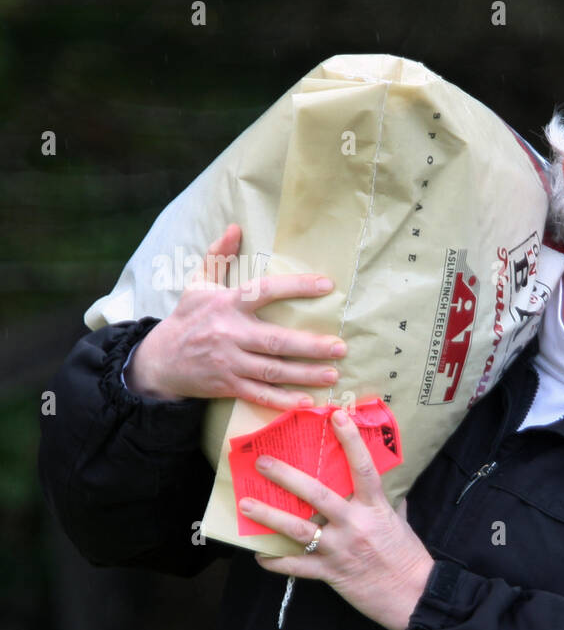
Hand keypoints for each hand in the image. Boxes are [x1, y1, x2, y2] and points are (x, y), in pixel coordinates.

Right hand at [126, 224, 346, 409]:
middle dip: (310, 346)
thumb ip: (218, 257)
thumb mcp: (197, 285)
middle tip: (340, 347)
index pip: (264, 291)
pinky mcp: (228, 386)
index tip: (327, 285)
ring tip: (333, 374)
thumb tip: (235, 227)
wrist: (159, 361)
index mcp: (226, 304)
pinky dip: (283, 401)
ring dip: (304, 374)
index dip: (296, 286)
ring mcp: (229, 362)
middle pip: (275, 340)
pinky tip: (307, 402)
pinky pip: (259, 395)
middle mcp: (229, 333)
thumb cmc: (187, 319)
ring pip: (272, 370)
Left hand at [245, 408, 433, 629]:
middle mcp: (356, 525)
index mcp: (375, 508)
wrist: (414, 594)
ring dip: (269, 516)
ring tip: (246, 505)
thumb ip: (390, 502)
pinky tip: (259, 555)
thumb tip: (386, 485)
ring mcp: (341, 549)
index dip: (351, 440)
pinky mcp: (332, 574)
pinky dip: (276, 562)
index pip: (363, 468)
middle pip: (317, 494)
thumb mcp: (401, 522)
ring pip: (299, 529)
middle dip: (286, 476)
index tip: (337, 415)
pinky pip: (297, 567)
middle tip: (262, 461)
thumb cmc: (409, 556)